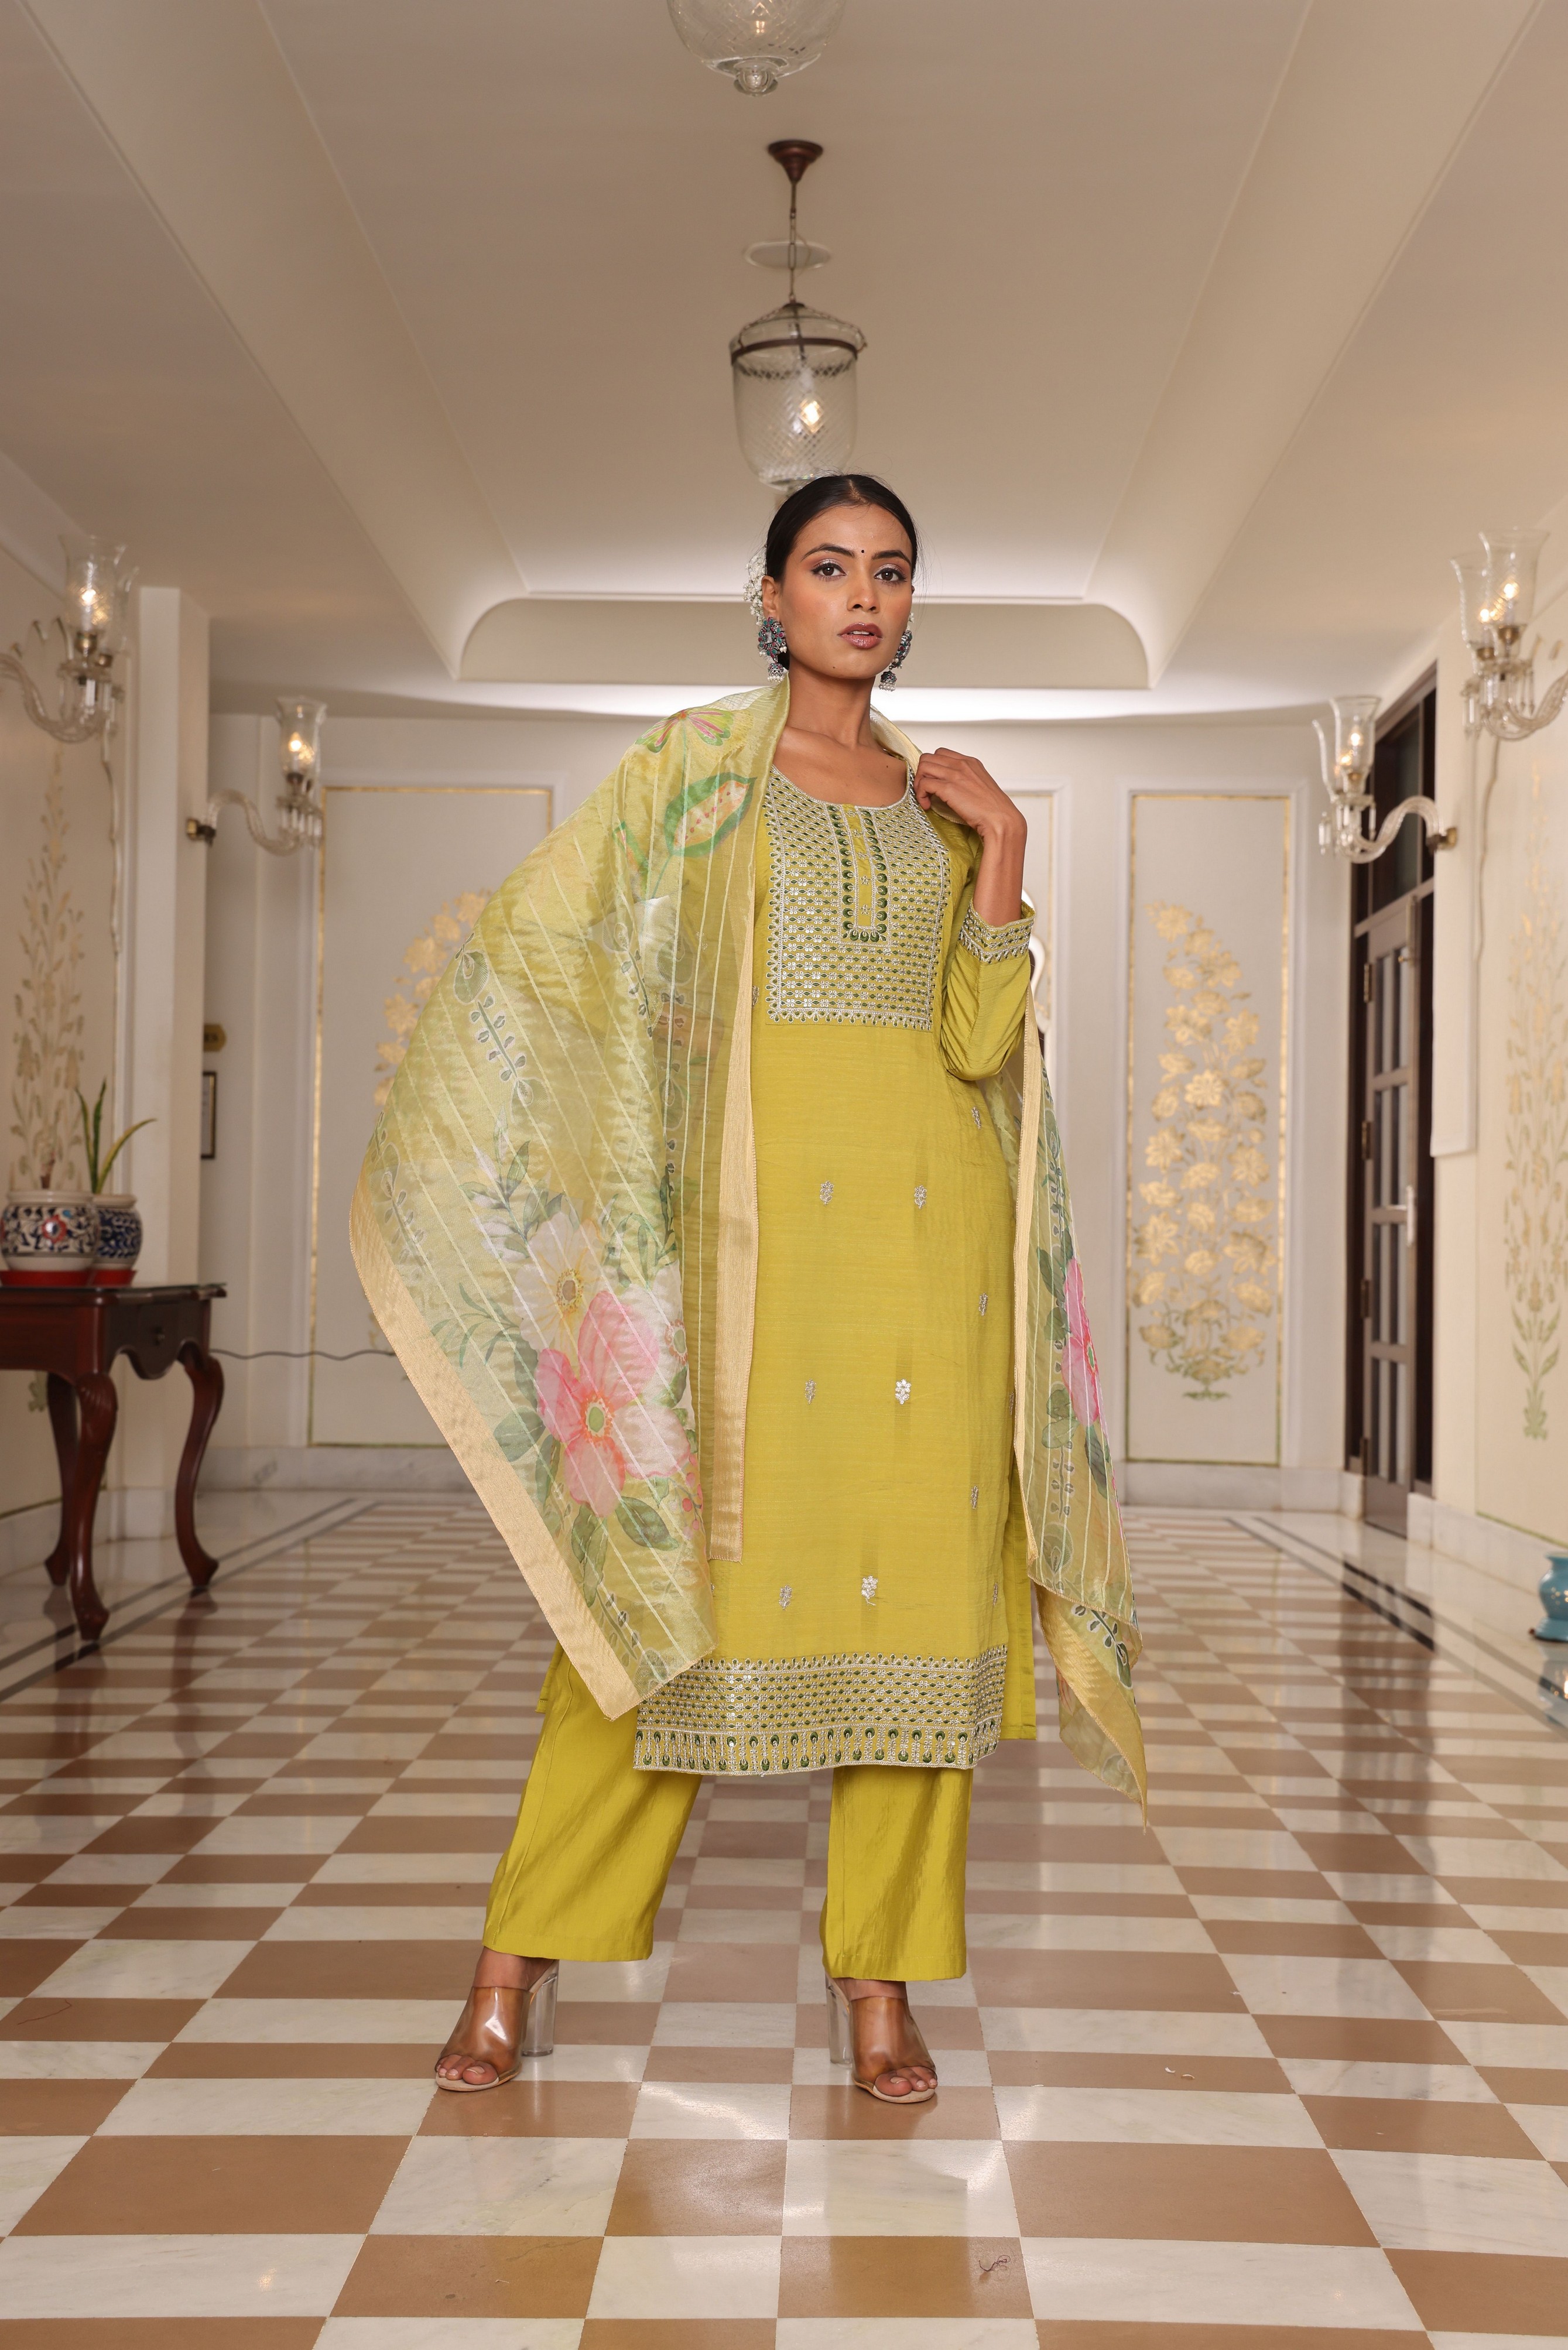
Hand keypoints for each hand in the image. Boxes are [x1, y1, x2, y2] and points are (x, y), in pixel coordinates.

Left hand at [913, 749, 1025, 926]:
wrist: (1001, 821)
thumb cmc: (993, 810)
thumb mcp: (980, 787)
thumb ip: (966, 781)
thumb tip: (952, 788)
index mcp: (970, 763)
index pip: (941, 753)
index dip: (933, 766)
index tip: (933, 781)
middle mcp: (962, 764)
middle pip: (929, 757)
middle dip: (922, 773)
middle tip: (925, 789)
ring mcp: (955, 774)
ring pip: (923, 767)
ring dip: (919, 783)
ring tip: (925, 797)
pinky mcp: (949, 788)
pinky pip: (924, 784)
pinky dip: (921, 795)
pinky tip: (927, 806)